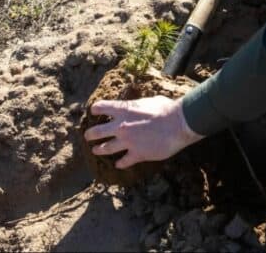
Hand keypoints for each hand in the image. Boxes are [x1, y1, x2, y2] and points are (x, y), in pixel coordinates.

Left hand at [83, 96, 204, 168]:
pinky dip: (120, 163)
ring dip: (99, 149)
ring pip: (106, 148)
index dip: (96, 109)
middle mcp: (121, 126)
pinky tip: (119, 164)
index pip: (101, 107)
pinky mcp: (137, 154)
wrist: (178, 124)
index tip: (95, 111)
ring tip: (95, 150)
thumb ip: (138, 105)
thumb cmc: (166, 109)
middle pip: (97, 131)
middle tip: (87, 136)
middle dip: (90, 134)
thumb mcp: (149, 101)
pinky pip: (124, 161)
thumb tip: (139, 106)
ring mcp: (127, 142)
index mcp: (124, 109)